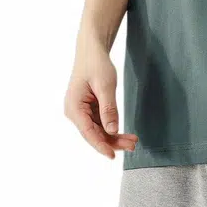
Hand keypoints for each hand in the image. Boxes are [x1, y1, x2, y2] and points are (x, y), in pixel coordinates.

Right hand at [64, 42, 138, 159]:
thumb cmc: (97, 64)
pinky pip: (100, 123)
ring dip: (114, 136)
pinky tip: (124, 132)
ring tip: (133, 141)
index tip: (113, 156)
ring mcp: (81, 111)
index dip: (101, 145)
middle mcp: (75, 112)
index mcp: (74, 108)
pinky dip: (112, 127)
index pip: (88, 133)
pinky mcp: (88, 109)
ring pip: (98, 130)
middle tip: (133, 145)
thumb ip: (109, 108)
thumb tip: (112, 131)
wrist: (92, 51)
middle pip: (94, 134)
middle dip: (113, 141)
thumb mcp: (105, 85)